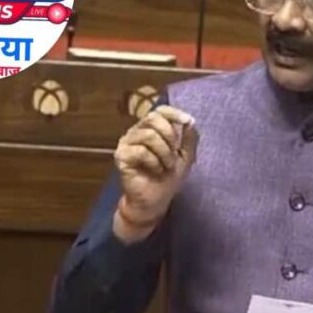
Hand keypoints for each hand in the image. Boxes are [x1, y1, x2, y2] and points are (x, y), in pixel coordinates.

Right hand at [112, 105, 198, 242]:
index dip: (174, 113)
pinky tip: (156, 170)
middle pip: (153, 118)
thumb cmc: (168, 178)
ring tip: (166, 166)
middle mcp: (136, 132)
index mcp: (151, 129)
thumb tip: (190, 121)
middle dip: (170, 136)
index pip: (160, 110)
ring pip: (149, 135)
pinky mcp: (121, 156)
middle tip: (174, 155)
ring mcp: (127, 143)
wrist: (155, 201)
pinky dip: (154, 161)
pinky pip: (141, 151)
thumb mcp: (186, 156)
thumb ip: (190, 138)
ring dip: (164, 152)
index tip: (188, 122)